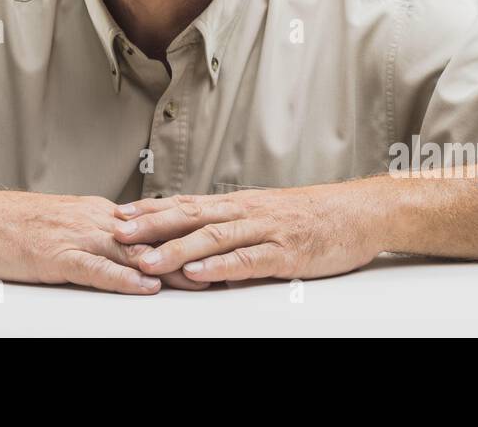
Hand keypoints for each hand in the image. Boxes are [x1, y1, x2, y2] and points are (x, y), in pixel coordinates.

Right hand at [0, 190, 210, 293]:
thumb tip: (125, 245)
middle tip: (224, 262)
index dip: (186, 236)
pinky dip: (124, 279)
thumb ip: (96, 233)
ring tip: (200, 280)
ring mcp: (78, 237)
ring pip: (133, 253)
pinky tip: (145, 287)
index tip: (216, 244)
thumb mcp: (65, 223)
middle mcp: (95, 221)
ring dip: (169, 267)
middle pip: (152, 238)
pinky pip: (98, 269)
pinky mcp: (59, 256)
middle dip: (190, 252)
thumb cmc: (14, 225)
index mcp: (98, 213)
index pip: (153, 226)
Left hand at [111, 184, 383, 283]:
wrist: (360, 212)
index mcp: (238, 204)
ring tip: (147, 259)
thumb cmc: (313, 217)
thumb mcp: (266, 218)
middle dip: (151, 225)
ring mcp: (265, 230)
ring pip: (213, 237)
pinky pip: (248, 259)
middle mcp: (246, 212)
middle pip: (190, 215)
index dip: (151, 209)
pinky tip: (199, 273)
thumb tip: (198, 246)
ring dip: (177, 249)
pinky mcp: (285, 251)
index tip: (119, 214)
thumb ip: (233, 229)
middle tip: (118, 233)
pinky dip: (220, 267)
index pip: (185, 203)